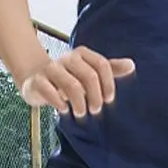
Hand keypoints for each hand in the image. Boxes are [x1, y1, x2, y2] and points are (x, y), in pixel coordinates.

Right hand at [19, 46, 134, 116]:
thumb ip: (110, 69)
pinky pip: (50, 91)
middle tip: (96, 110)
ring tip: (81, 114)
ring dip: (79, 103)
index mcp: (82, 54)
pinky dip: (59, 103)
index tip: (109, 99)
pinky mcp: (37, 81)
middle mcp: (67, 58)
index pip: (102, 65)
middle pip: (89, 76)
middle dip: (95, 96)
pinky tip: (64, 110)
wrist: (35, 78)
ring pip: (71, 85)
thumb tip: (131, 65)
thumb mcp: (90, 72)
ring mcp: (50, 68)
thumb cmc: (69, 77)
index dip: (108, 83)